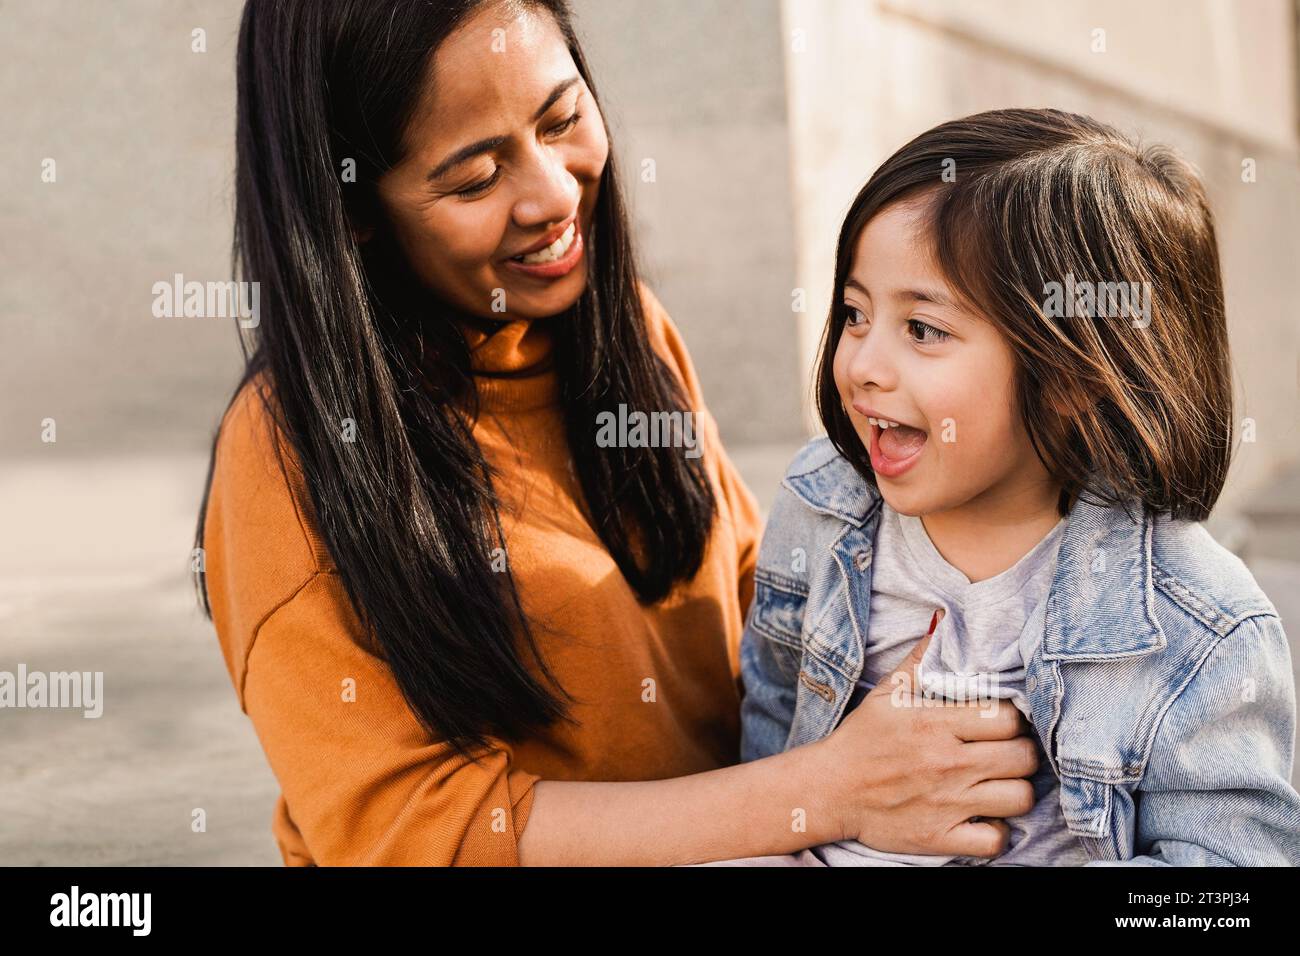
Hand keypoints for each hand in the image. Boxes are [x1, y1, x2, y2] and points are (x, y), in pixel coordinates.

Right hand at [815, 610, 1038, 856]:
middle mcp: (947, 763)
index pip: (1007, 717)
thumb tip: (943, 622)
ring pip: (1019, 798)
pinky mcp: (941, 838)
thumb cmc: (863, 739)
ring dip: (1014, 790)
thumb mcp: (888, 692)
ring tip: (999, 782)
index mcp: (935, 723)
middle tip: (1004, 751)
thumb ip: (921, 659)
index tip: (1001, 722)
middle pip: (1022, 756)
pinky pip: (996, 840)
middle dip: (1020, 752)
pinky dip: (996, 831)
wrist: (829, 790)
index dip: (1012, 718)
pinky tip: (984, 816)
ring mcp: (947, 804)